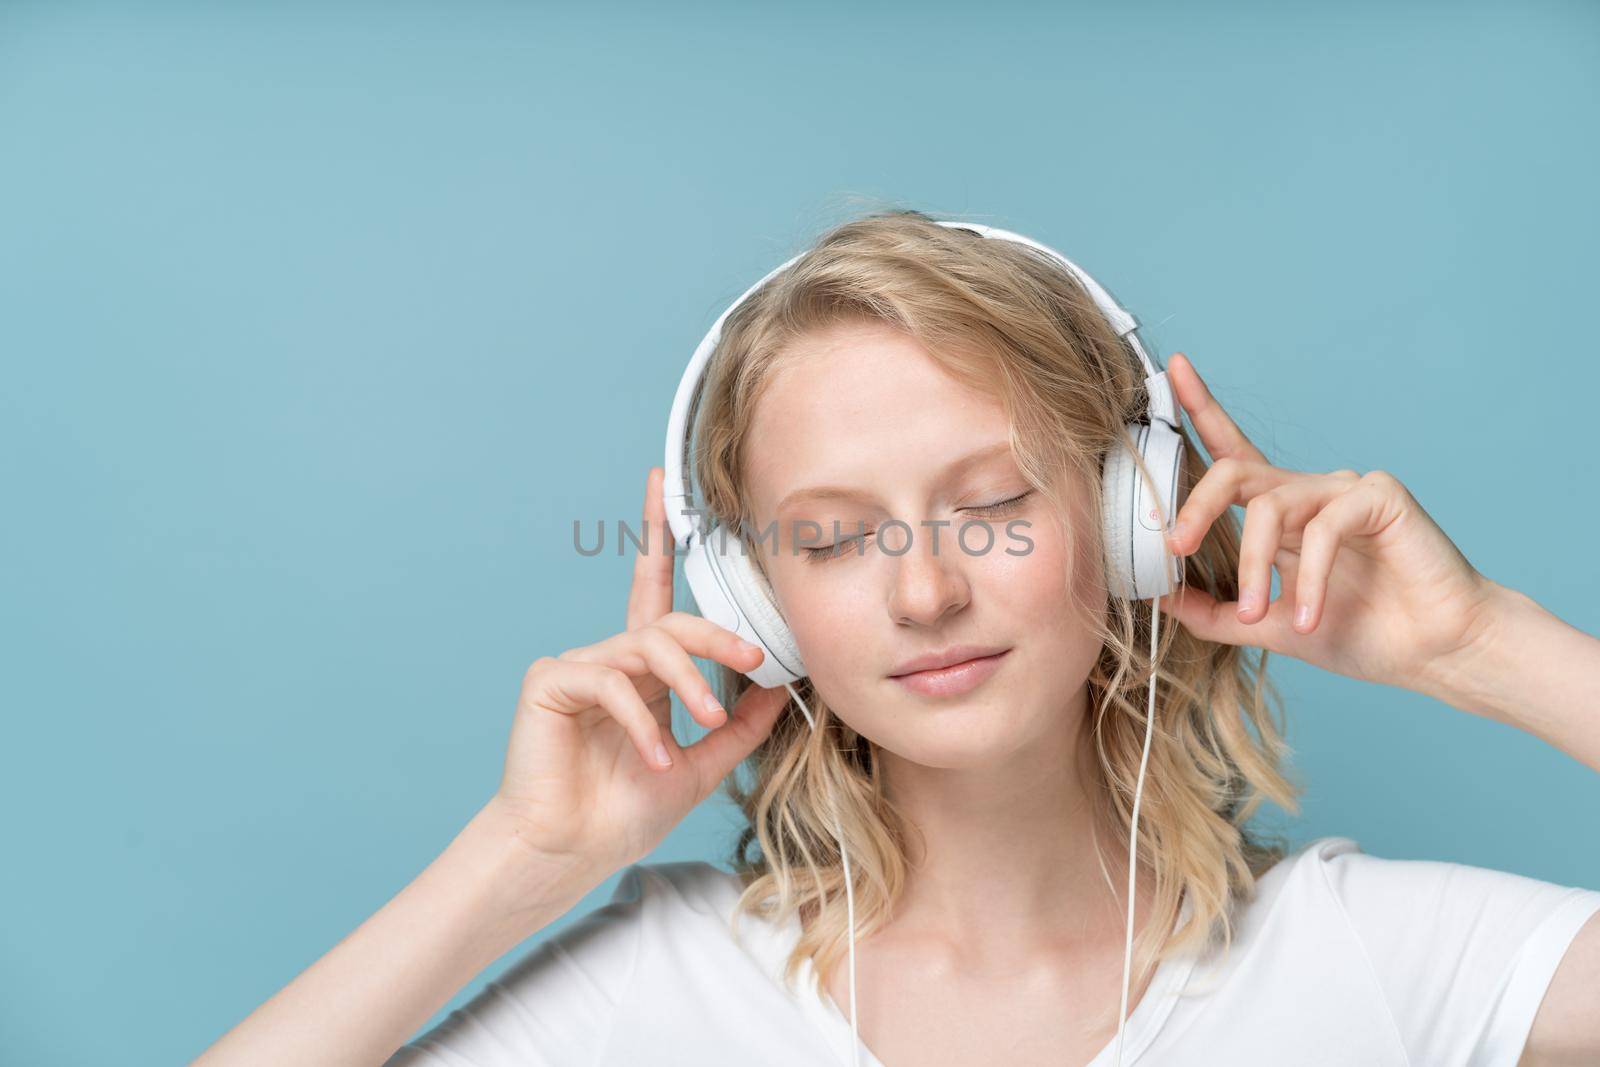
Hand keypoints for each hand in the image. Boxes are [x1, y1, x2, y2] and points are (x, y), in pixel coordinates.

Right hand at [490, 466, 789, 881]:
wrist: (569, 853)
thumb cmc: (623, 813)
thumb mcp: (701, 764)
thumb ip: (738, 725)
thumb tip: (781, 688)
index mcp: (641, 672)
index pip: (656, 591)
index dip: (659, 537)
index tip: (662, 483)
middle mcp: (610, 659)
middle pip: (672, 619)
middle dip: (717, 633)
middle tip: (755, 655)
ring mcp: (576, 666)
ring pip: (648, 646)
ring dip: (688, 684)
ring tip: (704, 724)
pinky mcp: (550, 681)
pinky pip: (609, 679)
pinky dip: (641, 718)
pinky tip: (652, 755)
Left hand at [1157, 353, 1497, 694]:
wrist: (1435, 653)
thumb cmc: (1362, 634)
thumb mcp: (1269, 627)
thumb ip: (1215, 612)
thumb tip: (1159, 597)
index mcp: (1280, 512)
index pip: (1231, 451)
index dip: (1201, 409)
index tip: (1171, 369)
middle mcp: (1307, 491)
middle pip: (1233, 472)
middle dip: (1196, 506)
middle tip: (1174, 546)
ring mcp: (1344, 489)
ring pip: (1270, 506)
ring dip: (1255, 565)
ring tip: (1259, 613)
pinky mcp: (1379, 497)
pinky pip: (1323, 527)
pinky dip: (1309, 577)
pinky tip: (1311, 616)